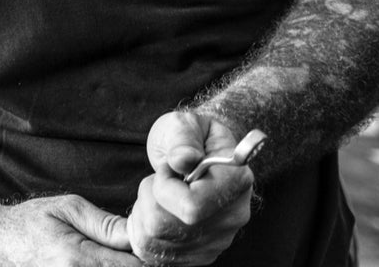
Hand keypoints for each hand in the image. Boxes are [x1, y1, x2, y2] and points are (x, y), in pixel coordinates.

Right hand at [0, 195, 136, 266]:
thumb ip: (106, 224)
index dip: (147, 258)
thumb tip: (140, 235)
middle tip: (131, 253)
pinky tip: (103, 263)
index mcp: (77, 259)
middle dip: (136, 266)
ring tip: (115, 257)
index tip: (149, 247)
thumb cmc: (29, 224)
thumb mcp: (68, 210)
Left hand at [128, 111, 255, 264]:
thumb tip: (182, 160)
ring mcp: (217, 239)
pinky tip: (152, 210)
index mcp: (236, 182)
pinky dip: (142, 230)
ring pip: (154, 240)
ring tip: (159, 194)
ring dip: (142, 212)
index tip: (168, 167)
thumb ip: (182, 140)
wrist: (198, 152)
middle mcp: (232, 217)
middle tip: (160, 180)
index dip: (165, 187)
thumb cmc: (189, 136)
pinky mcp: (200, 252)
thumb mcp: (183, 125)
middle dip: (148, 198)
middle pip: (166, 226)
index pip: (191, 206)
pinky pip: (154, 252)